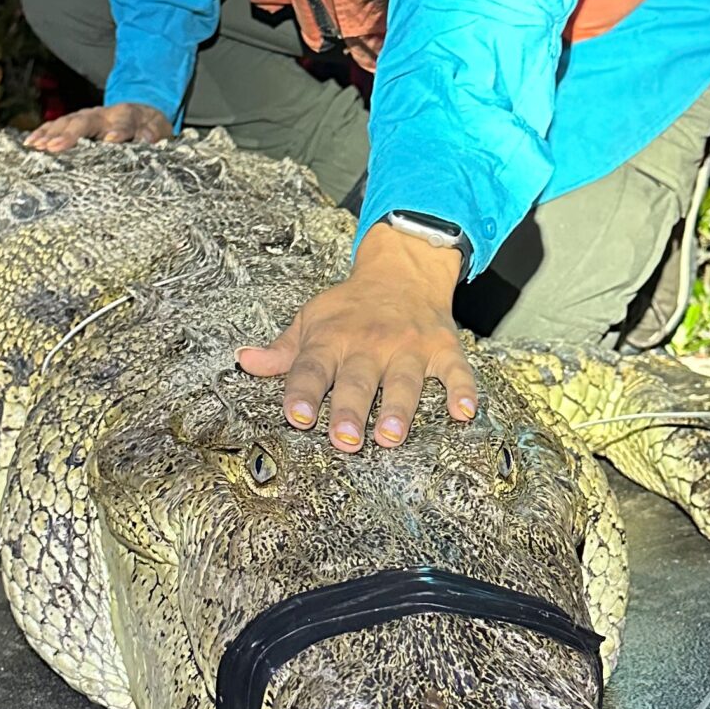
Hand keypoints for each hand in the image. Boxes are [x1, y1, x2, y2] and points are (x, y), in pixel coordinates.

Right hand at [26, 101, 173, 152]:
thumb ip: (154, 134)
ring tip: (36, 146)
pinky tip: (30, 143)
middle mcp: (104, 114)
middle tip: (54, 146)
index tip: (109, 140)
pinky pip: (56, 124)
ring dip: (51, 133)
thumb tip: (147, 137)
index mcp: (127, 117)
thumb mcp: (159, 130)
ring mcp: (87, 116)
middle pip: (86, 121)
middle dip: (70, 133)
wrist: (140, 112)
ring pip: (67, 121)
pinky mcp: (75, 121)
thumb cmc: (149, 127)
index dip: (117, 131)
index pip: (123, 123)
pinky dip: (43, 132)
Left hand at [236, 221, 478, 451]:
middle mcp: (370, 343)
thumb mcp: (312, 319)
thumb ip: (283, 349)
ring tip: (390, 435)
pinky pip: (455, 371)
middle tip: (345, 439)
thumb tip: (246, 361)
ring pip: (403, 381)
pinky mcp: (442, 349)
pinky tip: (463, 412)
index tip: (297, 416)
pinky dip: (462, 390)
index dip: (303, 392)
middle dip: (350, 409)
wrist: (403, 269)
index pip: (312, 367)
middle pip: (358, 380)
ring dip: (398, 408)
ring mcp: (408, 347)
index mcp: (332, 339)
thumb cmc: (352, 305)